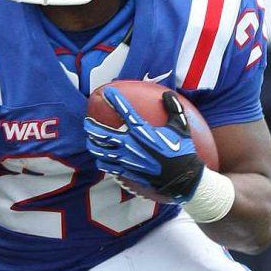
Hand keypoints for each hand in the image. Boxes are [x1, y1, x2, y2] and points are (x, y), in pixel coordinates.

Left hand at [83, 87, 204, 202]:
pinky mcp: (128, 171)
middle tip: (87, 121)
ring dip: (93, 144)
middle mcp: (131, 145)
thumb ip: (174, 108)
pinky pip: (108, 166)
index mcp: (143, 132)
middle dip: (92, 126)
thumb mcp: (181, 127)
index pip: (125, 112)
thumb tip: (167, 94)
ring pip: (102, 151)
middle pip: (104, 134)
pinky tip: (100, 158)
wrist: (182, 178)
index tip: (108, 92)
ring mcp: (127, 159)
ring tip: (89, 139)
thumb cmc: (183, 151)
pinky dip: (102, 161)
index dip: (115, 101)